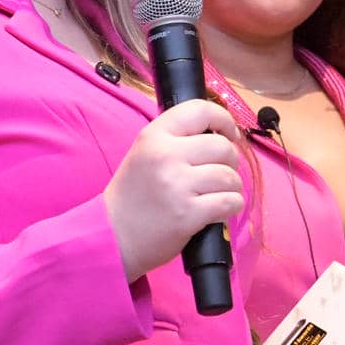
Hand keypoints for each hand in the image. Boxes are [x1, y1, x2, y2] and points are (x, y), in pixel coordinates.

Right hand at [104, 98, 243, 282]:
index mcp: (153, 136)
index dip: (223, 119)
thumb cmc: (132, 194)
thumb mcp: (143, 154)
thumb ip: (174, 139)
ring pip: (230, 176)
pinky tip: (220, 208)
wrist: (113, 234)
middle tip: (220, 172)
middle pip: (222, 147)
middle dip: (230, 161)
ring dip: (231, 186)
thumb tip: (219, 134)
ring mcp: (178, 186)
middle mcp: (166, 156)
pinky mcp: (188, 214)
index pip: (199, 110)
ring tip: (217, 193)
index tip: (229, 133)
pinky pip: (230, 201)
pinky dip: (232, 205)